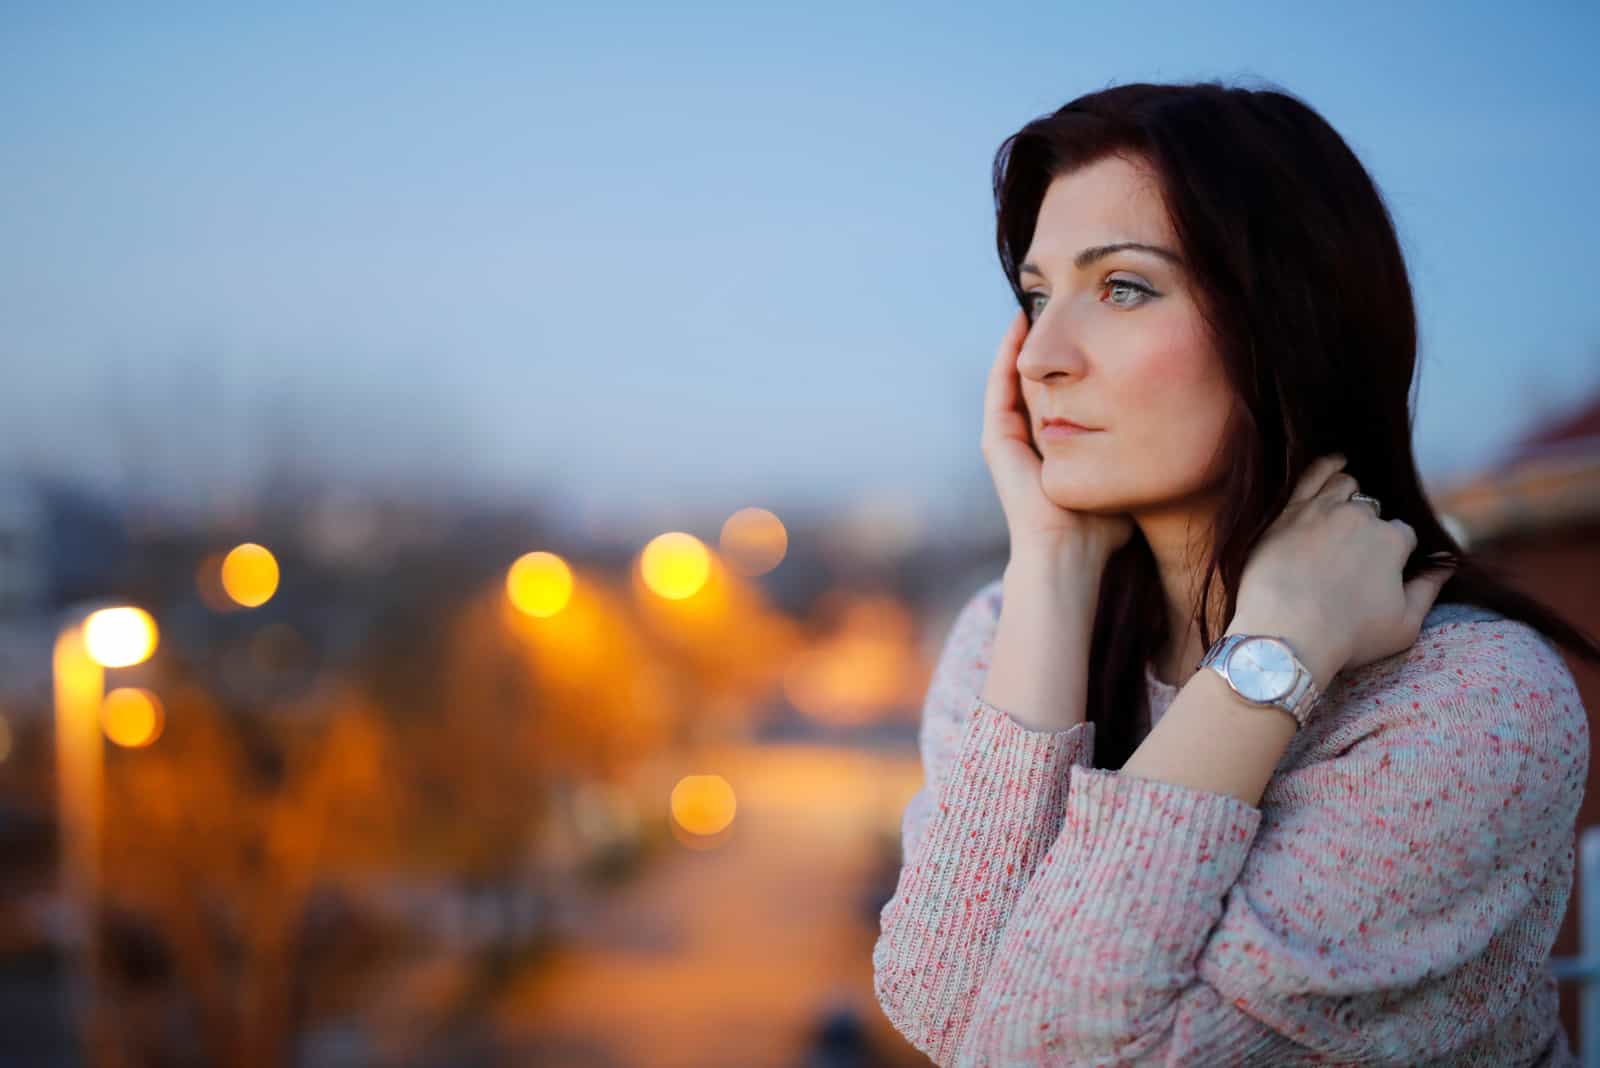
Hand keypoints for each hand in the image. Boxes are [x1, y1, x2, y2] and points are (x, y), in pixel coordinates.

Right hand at [982, 309, 1133, 567]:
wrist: (1073, 554)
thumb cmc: (1109, 526)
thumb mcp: (1133, 472)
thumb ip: (1146, 450)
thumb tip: (1186, 422)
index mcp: (1060, 450)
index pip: (1066, 395)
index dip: (1077, 362)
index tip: (1095, 327)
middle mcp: (1032, 443)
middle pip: (1038, 381)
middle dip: (1048, 344)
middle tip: (1060, 305)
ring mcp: (1010, 442)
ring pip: (1015, 379)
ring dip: (1022, 342)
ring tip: (1034, 304)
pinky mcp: (996, 442)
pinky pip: (998, 387)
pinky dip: (1006, 355)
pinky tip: (1019, 324)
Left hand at [1229, 453, 1455, 688]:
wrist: (1286, 633)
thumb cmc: (1347, 636)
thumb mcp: (1404, 625)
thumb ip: (1428, 590)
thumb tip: (1447, 566)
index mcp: (1392, 541)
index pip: (1402, 535)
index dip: (1395, 553)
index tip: (1383, 569)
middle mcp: (1360, 517)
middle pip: (1372, 512)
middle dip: (1368, 529)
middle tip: (1352, 556)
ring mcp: (1322, 509)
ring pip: (1345, 486)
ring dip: (1349, 496)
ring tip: (1343, 513)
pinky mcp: (1288, 512)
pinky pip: (1311, 476)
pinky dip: (1326, 466)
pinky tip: (1334, 464)